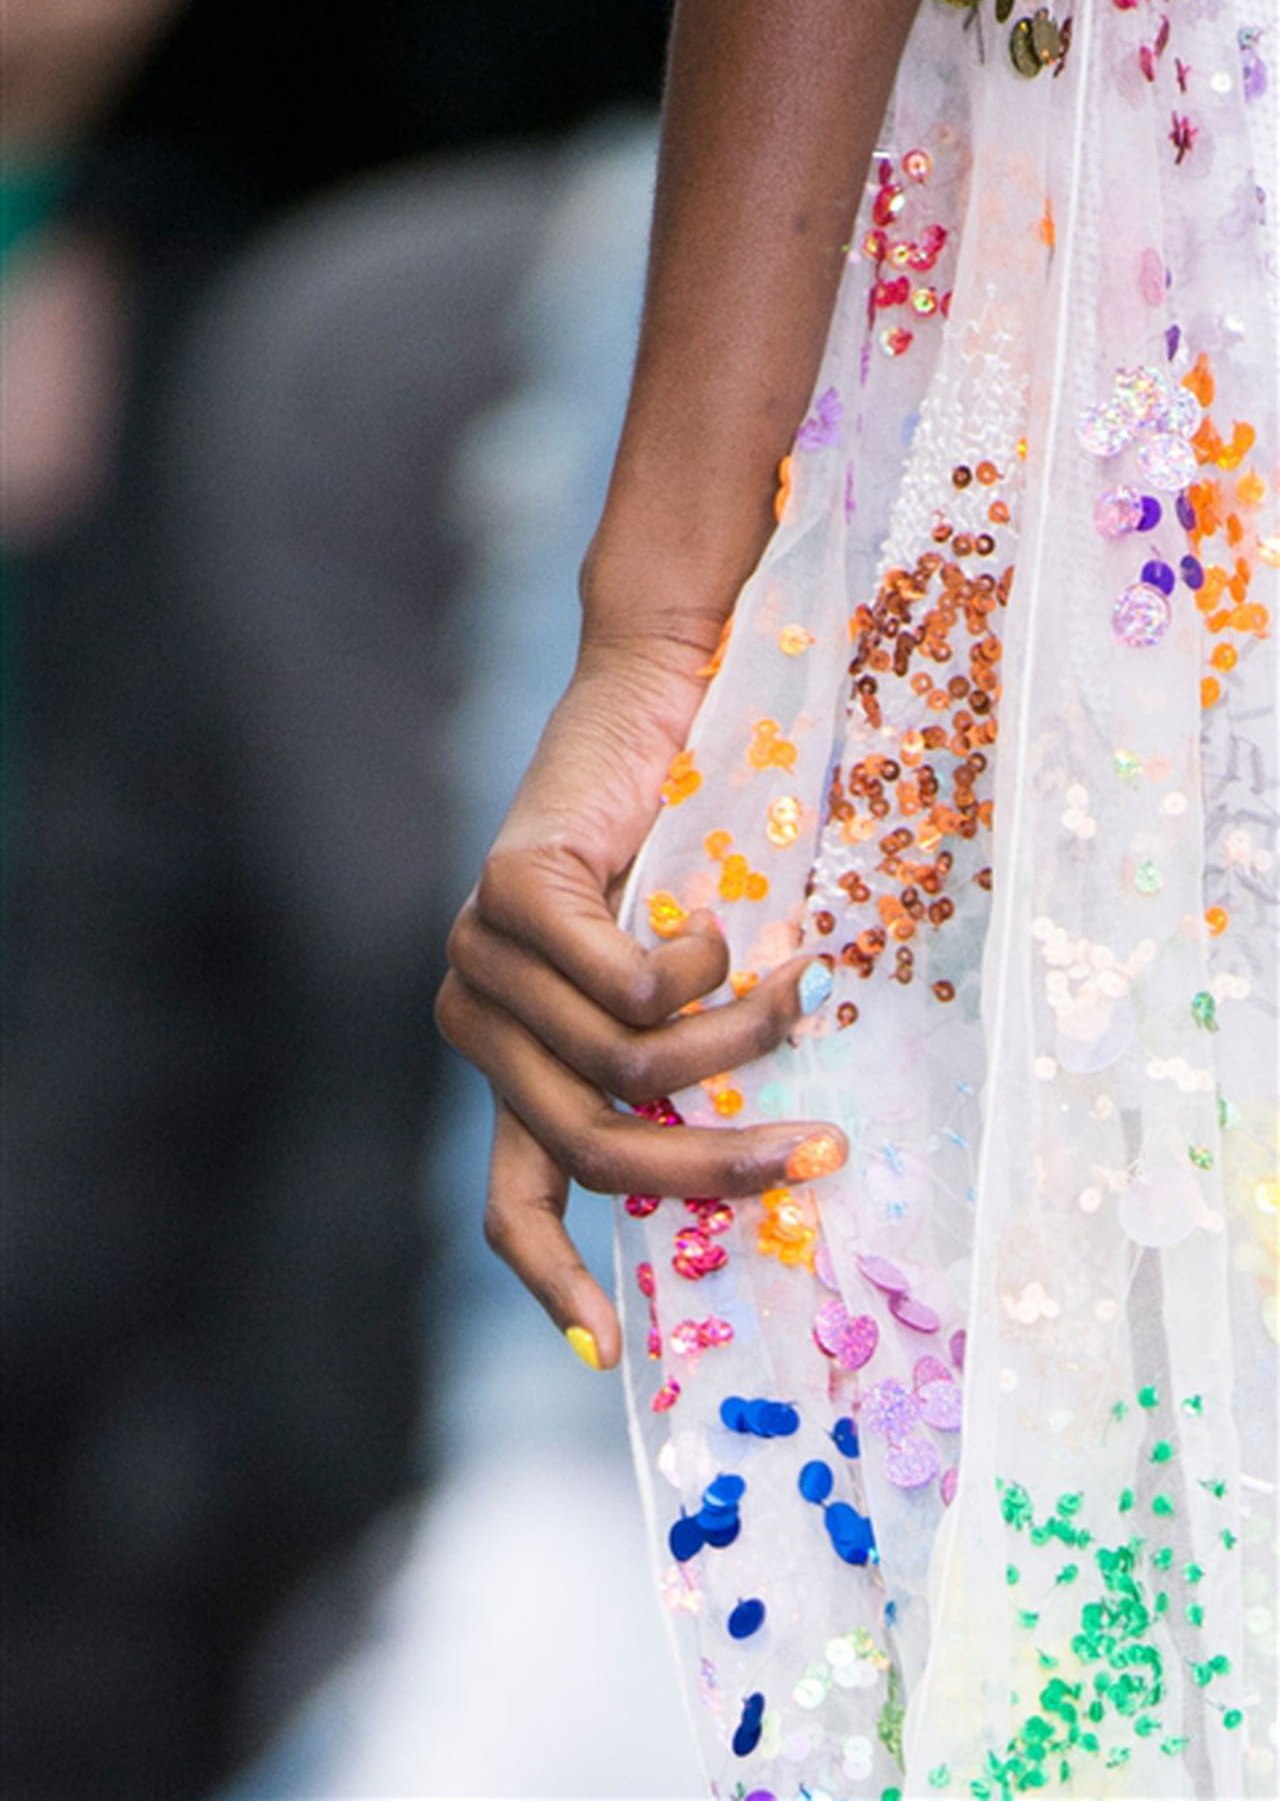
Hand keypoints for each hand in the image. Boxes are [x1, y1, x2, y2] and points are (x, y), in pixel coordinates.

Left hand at [436, 634, 845, 1368]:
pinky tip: (717, 921)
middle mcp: (479, 1020)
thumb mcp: (691, 992)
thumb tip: (765, 1182)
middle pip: (595, 1147)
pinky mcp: (506, 892)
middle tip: (822, 1150)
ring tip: (790, 981)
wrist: (660, 699)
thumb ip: (684, 1073)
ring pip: (627, 1066)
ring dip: (738, 1036)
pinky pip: (630, 987)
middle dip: (719, 1164)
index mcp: (516, 1059)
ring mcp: (480, 955)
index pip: (510, 1198)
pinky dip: (705, 967)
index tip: (609, 1353)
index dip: (555, 1278)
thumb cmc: (698, 852)